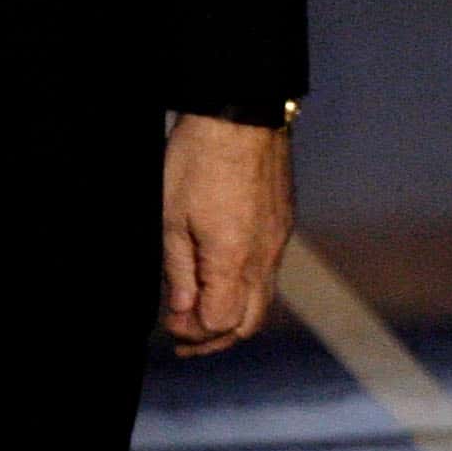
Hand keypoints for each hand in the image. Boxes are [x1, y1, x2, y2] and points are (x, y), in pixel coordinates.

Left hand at [160, 114, 293, 358]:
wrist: (242, 113)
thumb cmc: (199, 160)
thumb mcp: (171, 217)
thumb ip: (178, 271)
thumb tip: (182, 310)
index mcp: (234, 260)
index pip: (220, 323)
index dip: (191, 331)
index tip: (168, 320)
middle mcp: (264, 257)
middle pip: (248, 323)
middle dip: (215, 337)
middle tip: (185, 333)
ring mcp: (278, 240)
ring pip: (263, 299)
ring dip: (232, 313)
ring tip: (202, 309)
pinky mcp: (283, 223)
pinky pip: (269, 271)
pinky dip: (246, 286)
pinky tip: (223, 273)